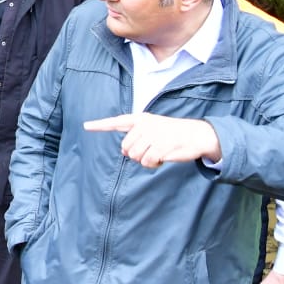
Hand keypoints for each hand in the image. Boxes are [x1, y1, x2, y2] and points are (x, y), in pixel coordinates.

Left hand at [84, 114, 221, 167]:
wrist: (197, 135)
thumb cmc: (173, 134)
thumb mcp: (154, 130)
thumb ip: (137, 138)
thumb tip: (125, 153)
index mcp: (141, 119)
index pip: (117, 121)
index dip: (100, 125)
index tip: (86, 126)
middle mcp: (145, 125)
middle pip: (126, 148)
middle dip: (136, 154)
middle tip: (151, 150)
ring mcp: (153, 135)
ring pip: (135, 156)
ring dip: (146, 160)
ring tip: (159, 152)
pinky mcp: (162, 146)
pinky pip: (147, 162)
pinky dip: (153, 164)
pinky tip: (162, 158)